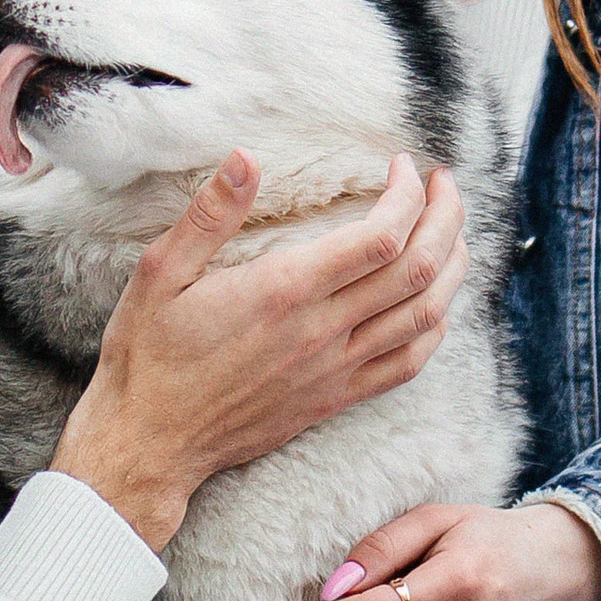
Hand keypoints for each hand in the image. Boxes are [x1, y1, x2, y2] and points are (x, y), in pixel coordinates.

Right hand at [53, 151, 466, 553]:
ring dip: (452, 266)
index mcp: (283, 291)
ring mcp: (335, 370)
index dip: (407, 195)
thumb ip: (208, 215)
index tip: (403, 166)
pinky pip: (408, 363)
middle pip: (418, 269)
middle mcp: (321, 332)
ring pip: (425, 315)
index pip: (381, 237)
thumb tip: (245, 157)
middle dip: (445, 217)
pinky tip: (434, 299)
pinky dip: (434, 325)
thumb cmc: (148, 356)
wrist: (150, 443)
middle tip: (444, 184)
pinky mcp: (335, 399)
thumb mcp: (159, 273)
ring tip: (452, 230)